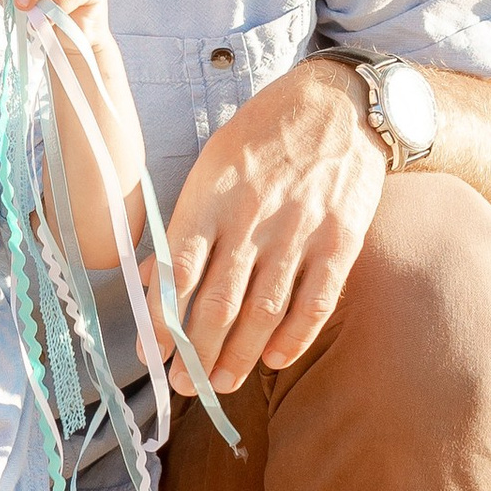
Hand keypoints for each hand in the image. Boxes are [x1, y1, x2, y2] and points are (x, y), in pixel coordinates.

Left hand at [160, 59, 382, 394]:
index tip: (151, 355)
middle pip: (220, 302)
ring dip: (239, 356)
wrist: (339, 105)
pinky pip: (314, 303)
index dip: (162, 321)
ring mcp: (299, 232)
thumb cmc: (264, 135)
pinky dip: (293, 338)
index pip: (179, 271)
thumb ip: (186, 224)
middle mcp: (254, 217)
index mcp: (213, 196)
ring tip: (220, 382)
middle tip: (184, 384)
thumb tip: (155, 281)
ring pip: (264, 311)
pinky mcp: (340, 242)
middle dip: (197, 352)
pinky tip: (276, 359)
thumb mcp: (213, 166)